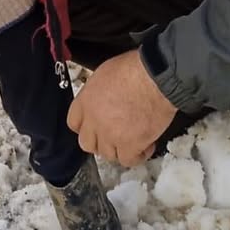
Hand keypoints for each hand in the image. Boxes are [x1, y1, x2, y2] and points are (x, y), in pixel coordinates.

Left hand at [67, 49, 175, 166]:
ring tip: (133, 140)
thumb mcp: (105, 73)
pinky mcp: (129, 146)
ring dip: (120, 149)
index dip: (86, 126)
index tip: (95, 126)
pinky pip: (128, 160)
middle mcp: (94, 121)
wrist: (155, 78)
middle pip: (87, 143)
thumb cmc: (135, 68)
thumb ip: (98, 92)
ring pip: (107, 154)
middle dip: (100, 141)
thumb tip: (103, 98)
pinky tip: (146, 146)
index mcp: (86, 101)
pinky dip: (138, 156)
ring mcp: (110, 135)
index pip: (74, 123)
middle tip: (115, 135)